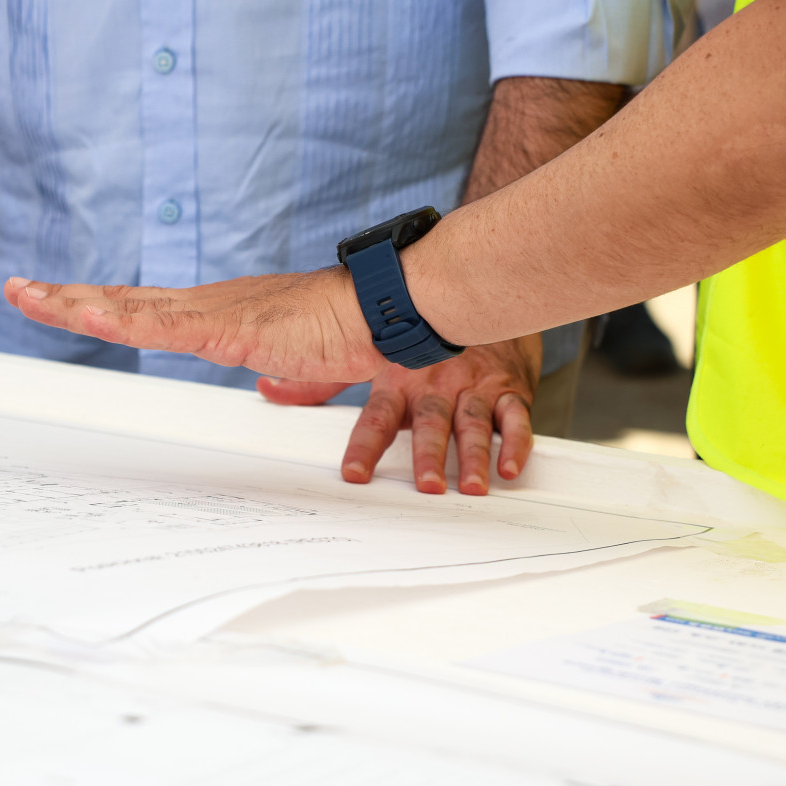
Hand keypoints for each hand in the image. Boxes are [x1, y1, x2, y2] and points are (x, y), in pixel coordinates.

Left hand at [5, 267, 386, 384]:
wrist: (385, 314)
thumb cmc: (352, 331)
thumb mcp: (303, 366)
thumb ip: (284, 379)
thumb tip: (271, 391)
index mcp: (222, 313)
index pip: (147, 308)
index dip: (102, 305)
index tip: (58, 300)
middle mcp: (209, 304)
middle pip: (123, 299)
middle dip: (66, 297)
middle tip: (17, 289)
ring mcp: (216, 312)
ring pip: (130, 307)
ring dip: (76, 304)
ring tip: (28, 296)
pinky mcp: (230, 327)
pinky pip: (164, 327)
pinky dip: (121, 320)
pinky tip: (86, 314)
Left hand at [260, 336, 539, 494]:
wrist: (478, 298)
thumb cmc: (420, 339)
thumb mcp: (368, 357)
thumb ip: (320, 382)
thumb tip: (270, 389)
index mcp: (397, 380)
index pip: (376, 418)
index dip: (364, 447)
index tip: (353, 475)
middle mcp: (434, 384)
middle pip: (429, 422)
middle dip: (430, 454)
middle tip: (427, 486)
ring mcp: (472, 386)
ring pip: (472, 422)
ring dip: (473, 456)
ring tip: (472, 486)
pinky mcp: (508, 389)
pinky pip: (514, 416)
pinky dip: (515, 442)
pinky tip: (511, 466)